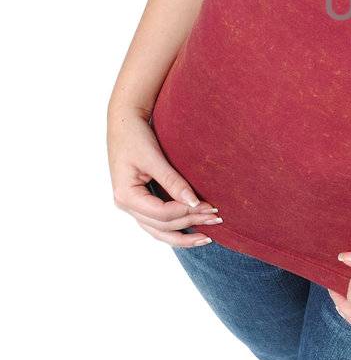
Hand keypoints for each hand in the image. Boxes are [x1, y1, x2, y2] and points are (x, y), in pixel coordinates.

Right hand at [107, 101, 221, 244]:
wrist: (123, 122)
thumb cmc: (135, 136)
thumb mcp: (153, 158)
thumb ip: (173, 181)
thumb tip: (194, 202)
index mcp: (125, 196)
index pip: (161, 214)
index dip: (187, 212)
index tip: (210, 206)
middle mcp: (126, 205)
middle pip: (162, 226)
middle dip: (190, 223)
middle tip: (217, 218)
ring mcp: (131, 206)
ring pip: (159, 231)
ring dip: (184, 235)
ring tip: (208, 237)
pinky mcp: (140, 202)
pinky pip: (157, 224)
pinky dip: (175, 229)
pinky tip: (192, 233)